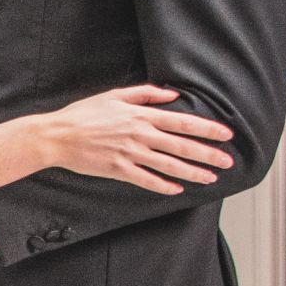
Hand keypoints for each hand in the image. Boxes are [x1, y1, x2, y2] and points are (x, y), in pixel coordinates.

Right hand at [34, 85, 233, 194]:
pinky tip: (177, 190)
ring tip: (211, 178)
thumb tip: (172, 95)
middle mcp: (140, 135)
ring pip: (169, 165)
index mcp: (141, 116)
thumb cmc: (84, 114)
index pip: (182, 122)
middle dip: (208, 154)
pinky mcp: (118, 169)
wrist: (57, 135)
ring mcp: (130, 154)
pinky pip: (146, 180)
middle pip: (181, 146)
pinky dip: (163, 186)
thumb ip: (146, 95)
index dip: (206, 129)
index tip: (225, 135)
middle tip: (228, 161)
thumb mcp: (115, 95)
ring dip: (192, 172)